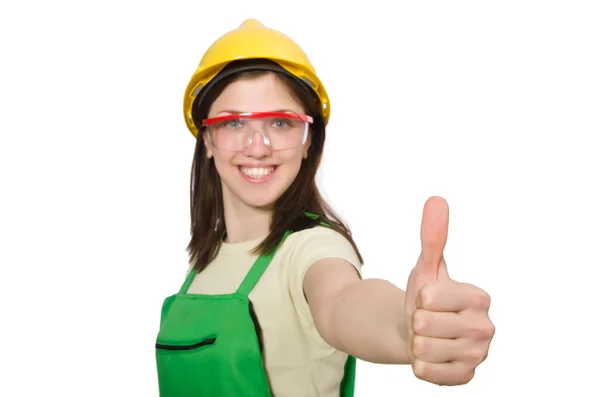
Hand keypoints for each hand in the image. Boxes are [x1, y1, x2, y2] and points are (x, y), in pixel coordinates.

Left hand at [404, 196, 494, 385]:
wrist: (419, 332)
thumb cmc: (426, 298)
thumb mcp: (426, 267)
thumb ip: (432, 237)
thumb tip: (436, 199)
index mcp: (480, 297)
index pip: (430, 297)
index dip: (419, 297)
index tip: (430, 299)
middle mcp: (486, 327)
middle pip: (424, 324)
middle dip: (416, 321)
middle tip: (427, 321)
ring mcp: (478, 355)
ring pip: (423, 349)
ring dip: (417, 343)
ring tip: (428, 338)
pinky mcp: (465, 377)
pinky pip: (427, 372)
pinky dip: (420, 365)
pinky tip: (430, 357)